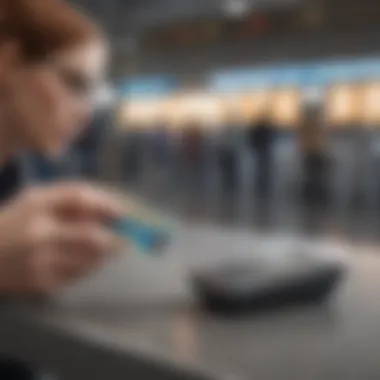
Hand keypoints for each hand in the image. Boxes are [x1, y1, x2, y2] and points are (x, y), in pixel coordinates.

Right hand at [0, 182, 125, 295]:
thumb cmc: (14, 222)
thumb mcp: (37, 200)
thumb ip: (71, 199)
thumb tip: (109, 208)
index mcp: (36, 205)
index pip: (80, 199)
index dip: (107, 205)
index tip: (123, 213)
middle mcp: (38, 233)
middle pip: (91, 237)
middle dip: (115, 240)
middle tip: (126, 242)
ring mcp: (38, 261)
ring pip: (89, 260)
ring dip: (102, 256)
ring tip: (102, 252)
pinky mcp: (40, 284)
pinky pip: (77, 276)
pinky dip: (86, 269)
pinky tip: (80, 264)